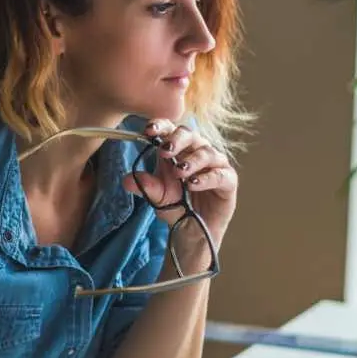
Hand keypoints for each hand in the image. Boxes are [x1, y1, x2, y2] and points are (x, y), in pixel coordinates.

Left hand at [122, 118, 237, 249]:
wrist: (192, 231)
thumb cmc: (177, 207)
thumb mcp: (157, 197)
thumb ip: (146, 187)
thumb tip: (127, 180)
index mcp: (178, 150)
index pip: (170, 130)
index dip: (160, 126)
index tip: (148, 130)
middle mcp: (197, 152)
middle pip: (190, 135)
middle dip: (176, 140)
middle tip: (164, 150)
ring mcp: (215, 165)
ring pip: (207, 152)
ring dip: (192, 160)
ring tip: (179, 172)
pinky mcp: (228, 181)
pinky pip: (220, 174)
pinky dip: (206, 178)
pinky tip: (193, 183)